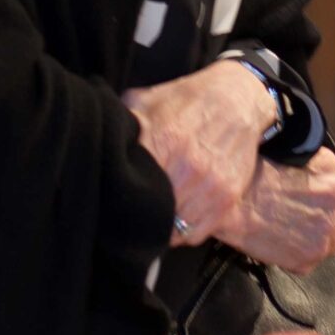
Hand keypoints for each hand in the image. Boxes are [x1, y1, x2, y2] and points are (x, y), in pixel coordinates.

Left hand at [124, 61, 271, 239]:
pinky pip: (194, 234)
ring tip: (153, 211)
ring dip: (159, 224)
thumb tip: (97, 136)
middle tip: (130, 205)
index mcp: (166, 140)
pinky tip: (173, 217)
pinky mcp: (226, 199)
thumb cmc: (188, 100)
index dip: (118, 192)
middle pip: (150, 210)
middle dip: (138, 209)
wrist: (237, 101)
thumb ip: (123, 120)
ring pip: (171, 228)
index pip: (131, 185)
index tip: (113, 194)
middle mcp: (190, 167)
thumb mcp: (149, 99)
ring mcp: (210, 186)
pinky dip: (181, 232)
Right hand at [208, 149, 334, 274]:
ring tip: (288, 234)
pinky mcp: (308, 257)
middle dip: (332, 225)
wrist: (231, 201)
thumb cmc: (254, 175)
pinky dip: (295, 259)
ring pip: (330, 246)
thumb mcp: (296, 156)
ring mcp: (324, 233)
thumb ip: (322, 171)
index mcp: (334, 178)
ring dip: (313, 242)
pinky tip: (278, 244)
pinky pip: (309, 264)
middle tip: (307, 224)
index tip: (320, 207)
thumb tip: (328, 181)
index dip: (333, 204)